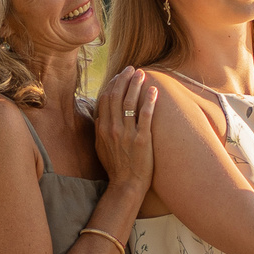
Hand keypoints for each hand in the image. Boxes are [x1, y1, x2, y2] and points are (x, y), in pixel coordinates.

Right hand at [93, 67, 158, 190]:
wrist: (126, 184)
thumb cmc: (115, 167)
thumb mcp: (101, 147)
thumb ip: (100, 130)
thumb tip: (100, 115)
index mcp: (102, 128)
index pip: (105, 99)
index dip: (113, 84)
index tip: (120, 76)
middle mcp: (112, 128)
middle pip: (117, 96)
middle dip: (124, 79)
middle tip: (132, 69)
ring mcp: (127, 133)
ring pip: (130, 102)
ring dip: (136, 84)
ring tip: (143, 74)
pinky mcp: (141, 139)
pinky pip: (145, 114)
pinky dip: (149, 100)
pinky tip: (153, 90)